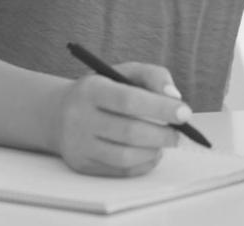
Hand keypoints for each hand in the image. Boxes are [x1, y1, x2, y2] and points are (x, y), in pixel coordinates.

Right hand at [50, 61, 188, 175]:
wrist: (59, 113)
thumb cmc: (103, 90)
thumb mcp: (125, 72)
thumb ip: (154, 76)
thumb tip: (175, 98)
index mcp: (92, 89)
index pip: (129, 100)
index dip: (160, 107)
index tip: (185, 112)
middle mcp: (80, 118)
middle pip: (129, 132)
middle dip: (162, 134)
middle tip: (180, 133)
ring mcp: (79, 145)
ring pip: (124, 156)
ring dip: (154, 151)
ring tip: (165, 142)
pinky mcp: (82, 165)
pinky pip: (119, 171)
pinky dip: (143, 164)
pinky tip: (151, 152)